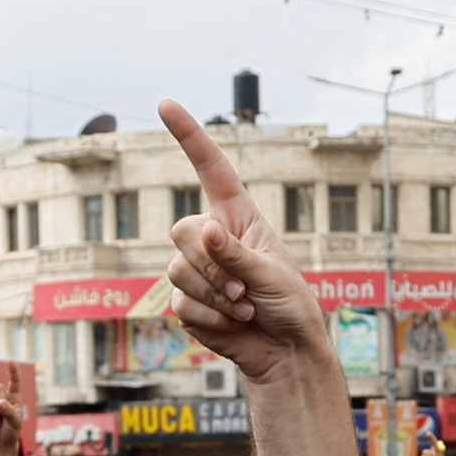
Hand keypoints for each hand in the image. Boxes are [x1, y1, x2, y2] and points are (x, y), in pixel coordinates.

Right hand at [156, 100, 326, 378]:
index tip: (166, 104)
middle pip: (181, 231)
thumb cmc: (289, 304)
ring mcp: (195, 269)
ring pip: (176, 271)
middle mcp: (211, 237)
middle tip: (245, 290)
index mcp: (236, 216)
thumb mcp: (272, 273)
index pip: (210, 168)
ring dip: (215, 296)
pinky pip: (179, 302)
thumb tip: (206, 230)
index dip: (189, 135)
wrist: (283, 351)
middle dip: (212, 266)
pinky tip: (232, 325)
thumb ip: (236, 253)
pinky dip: (209, 318)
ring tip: (244, 308)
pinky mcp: (186, 301)